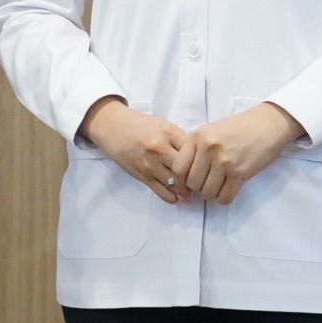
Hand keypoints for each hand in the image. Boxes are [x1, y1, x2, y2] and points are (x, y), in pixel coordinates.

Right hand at [79, 97, 196, 205]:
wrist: (113, 128)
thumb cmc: (141, 125)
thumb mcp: (163, 125)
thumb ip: (180, 139)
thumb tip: (199, 157)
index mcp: (168, 133)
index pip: (194, 151)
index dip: (203, 161)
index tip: (208, 167)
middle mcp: (160, 149)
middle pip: (186, 169)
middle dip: (196, 178)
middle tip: (203, 182)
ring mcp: (150, 164)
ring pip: (176, 183)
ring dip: (185, 190)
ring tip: (191, 191)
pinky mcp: (142, 176)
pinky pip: (162, 192)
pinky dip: (172, 197)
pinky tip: (177, 196)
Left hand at [185, 103, 307, 204]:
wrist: (268, 124)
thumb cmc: (239, 127)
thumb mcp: (211, 130)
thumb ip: (196, 149)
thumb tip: (183, 176)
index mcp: (198, 137)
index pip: (179, 168)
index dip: (179, 182)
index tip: (185, 188)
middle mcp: (208, 149)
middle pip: (192, 183)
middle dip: (198, 188)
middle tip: (208, 183)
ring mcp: (224, 161)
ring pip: (207, 193)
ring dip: (212, 194)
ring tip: (219, 185)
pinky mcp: (240, 173)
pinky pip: (225, 197)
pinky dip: (225, 197)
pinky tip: (229, 188)